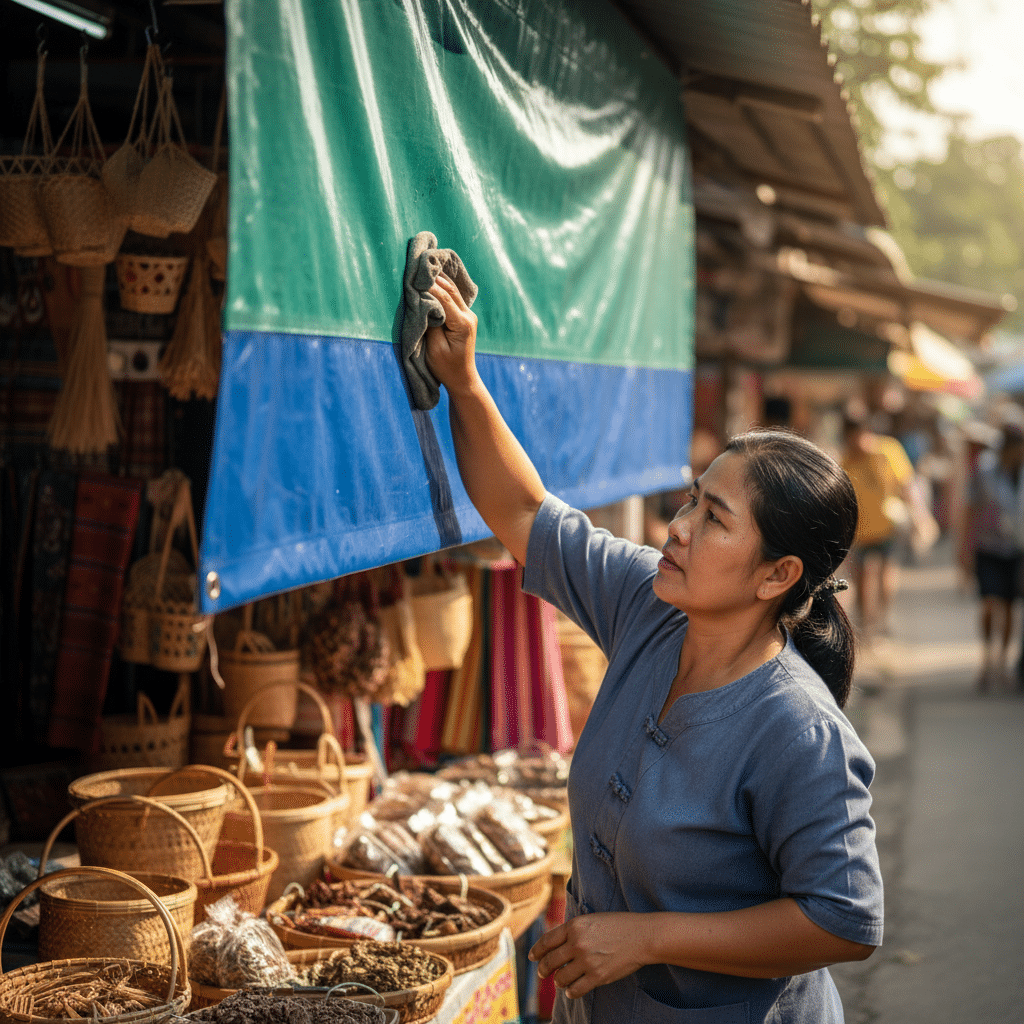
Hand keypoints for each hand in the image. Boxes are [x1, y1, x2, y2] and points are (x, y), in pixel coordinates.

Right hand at [424, 272, 478, 395]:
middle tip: (418, 264)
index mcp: (462, 324)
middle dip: (434, 277)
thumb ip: (431, 323)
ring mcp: (469, 315)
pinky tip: (432, 278)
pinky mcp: (465, 316)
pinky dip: (442, 287)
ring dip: (439, 279)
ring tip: (424, 266)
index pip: (445, 298)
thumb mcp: (434, 348)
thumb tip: (425, 302)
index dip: (429, 286)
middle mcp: (469, 316)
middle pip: (451, 289)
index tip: (415, 276)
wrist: (462, 378)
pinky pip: (453, 297)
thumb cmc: (446, 367)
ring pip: (453, 290)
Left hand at [529, 913, 649, 998]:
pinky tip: (572, 990)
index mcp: (574, 925)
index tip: (532, 957)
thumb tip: (555, 944)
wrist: (641, 936)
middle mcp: (577, 943)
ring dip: (558, 981)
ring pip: (560, 978)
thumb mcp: (591, 920)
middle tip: (542, 973)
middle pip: (549, 961)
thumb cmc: (618, 925)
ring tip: (561, 981)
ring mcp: (587, 961)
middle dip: (543, 969)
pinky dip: (570, 992)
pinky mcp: (597, 976)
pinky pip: (575, 990)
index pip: (546, 941)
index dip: (536, 951)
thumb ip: (573, 931)